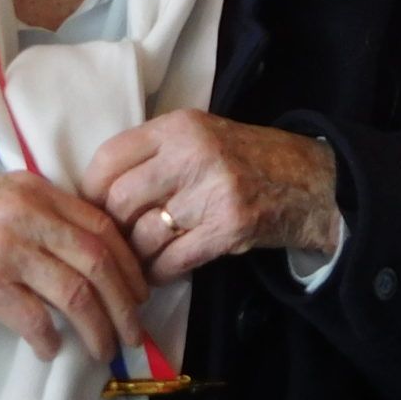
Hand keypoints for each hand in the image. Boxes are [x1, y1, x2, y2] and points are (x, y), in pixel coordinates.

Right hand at [0, 173, 149, 362]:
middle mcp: (25, 215)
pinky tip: (52, 349)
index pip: (103, 228)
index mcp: (34, 190)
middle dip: (126, 304)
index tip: (140, 292)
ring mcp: (4, 249)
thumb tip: (93, 252)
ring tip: (103, 349)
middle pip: (99, 263)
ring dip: (98, 328)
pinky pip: (34, 318)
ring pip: (76, 294)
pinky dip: (50, 339)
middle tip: (133, 331)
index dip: (130, 265)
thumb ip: (43, 215)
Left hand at [82, 112, 343, 285]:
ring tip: (139, 260)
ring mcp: (213, 192)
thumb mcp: (199, 137)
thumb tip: (96, 193)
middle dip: (114, 228)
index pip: (109, 158)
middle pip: (121, 201)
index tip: (94, 209)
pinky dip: (160, 272)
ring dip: (136, 256)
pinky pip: (173, 259)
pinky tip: (161, 272)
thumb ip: (153, 154)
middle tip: (118, 241)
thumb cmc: (245, 160)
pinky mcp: (229, 227)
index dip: (91, 190)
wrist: (309, 181)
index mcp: (179, 127)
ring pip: (145, 234)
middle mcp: (193, 154)